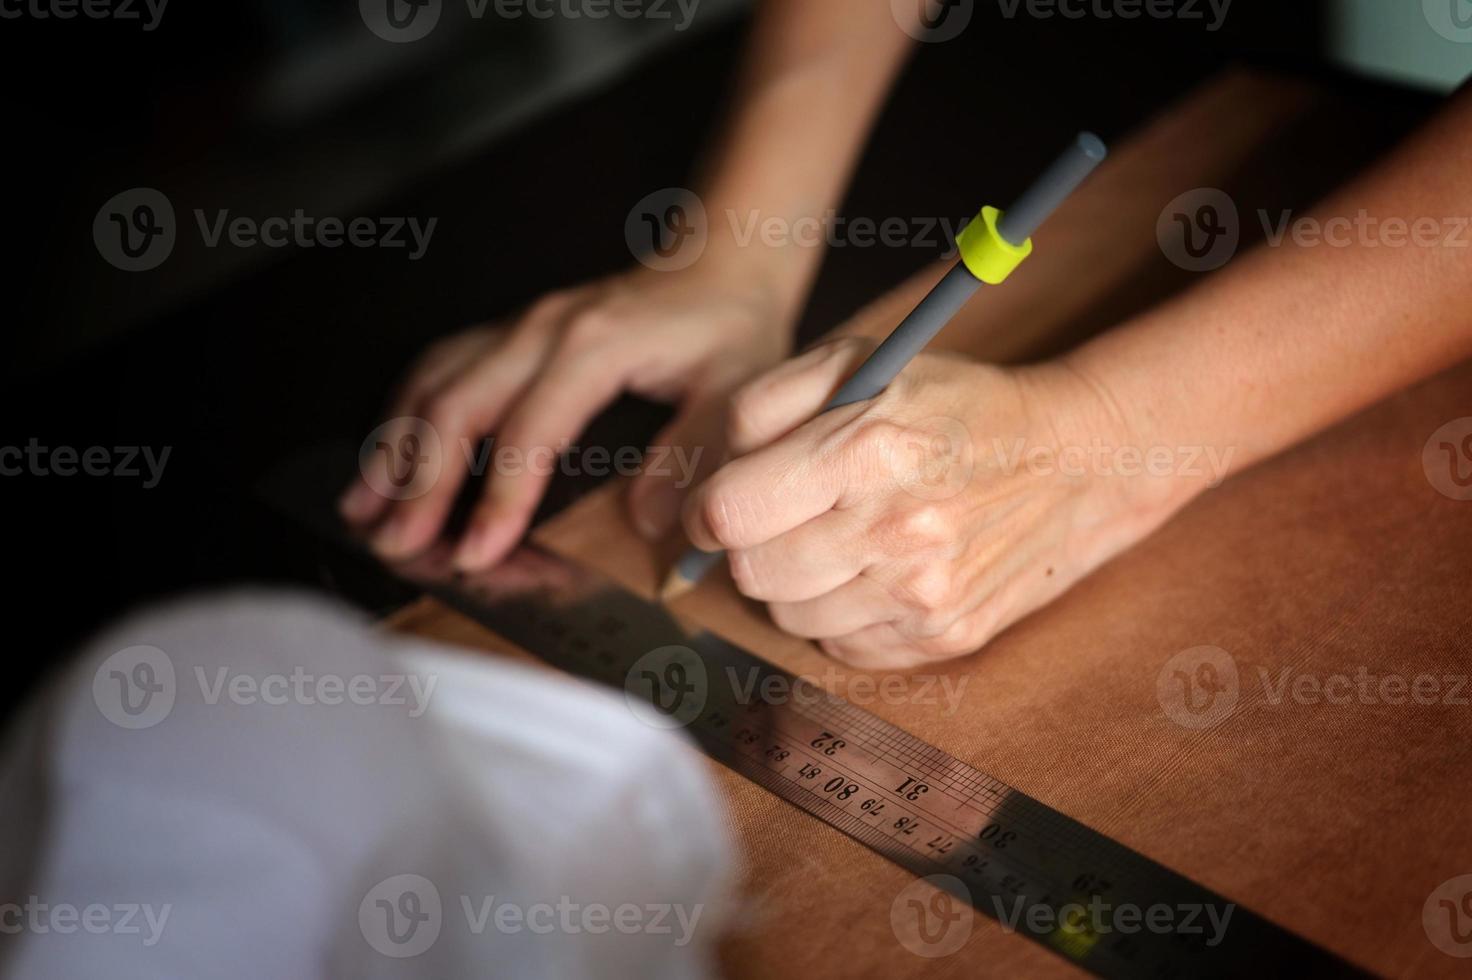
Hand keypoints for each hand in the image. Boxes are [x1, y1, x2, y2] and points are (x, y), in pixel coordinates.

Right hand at [340, 264, 791, 568]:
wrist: (719, 264)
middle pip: (459, 405)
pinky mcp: (508, 334)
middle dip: (421, 483)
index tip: (477, 554)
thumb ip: (696, 451)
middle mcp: (541, 329)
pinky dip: (403, 417)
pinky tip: (384, 462)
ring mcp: (518, 326)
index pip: (530, 428)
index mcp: (595, 345)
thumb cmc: (729, 329)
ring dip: (394, 450)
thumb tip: (647, 522)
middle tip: (397, 547)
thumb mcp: (736, 388)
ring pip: (434, 384)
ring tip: (363, 513)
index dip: (498, 496)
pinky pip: (439, 369)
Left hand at [679, 338, 1190, 667]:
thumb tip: (703, 479)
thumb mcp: (858, 362)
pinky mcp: (943, 638)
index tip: (714, 506)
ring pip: (790, 618)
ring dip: (795, 583)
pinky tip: (876, 571)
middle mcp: (896, 530)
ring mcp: (922, 595)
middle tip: (782, 518)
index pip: (731, 514)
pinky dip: (841, 614)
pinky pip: (841, 647)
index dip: (706, 511)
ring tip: (838, 538)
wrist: (1075, 458)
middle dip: (751, 546)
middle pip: (753, 575)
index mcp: (867, 448)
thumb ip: (762, 404)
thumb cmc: (953, 405)